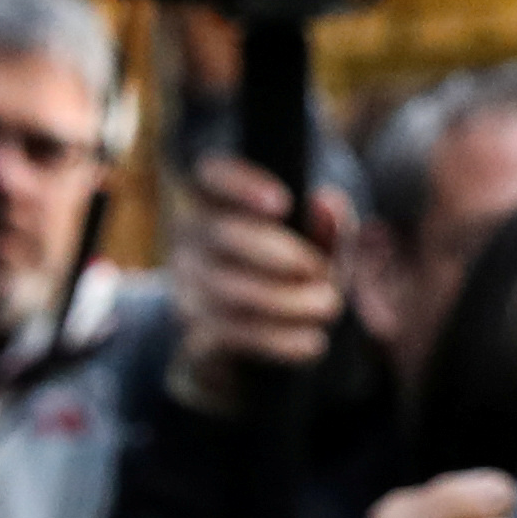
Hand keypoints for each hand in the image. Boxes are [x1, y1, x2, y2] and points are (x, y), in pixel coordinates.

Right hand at [165, 154, 350, 406]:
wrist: (257, 336)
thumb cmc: (292, 272)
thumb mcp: (317, 246)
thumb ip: (328, 226)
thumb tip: (326, 203)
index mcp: (217, 202)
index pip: (211, 176)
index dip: (240, 184)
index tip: (283, 202)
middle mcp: (192, 239)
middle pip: (223, 235)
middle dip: (278, 253)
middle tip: (319, 270)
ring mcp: (188, 286)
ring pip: (227, 289)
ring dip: (286, 300)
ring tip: (328, 306)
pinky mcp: (194, 330)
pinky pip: (232, 333)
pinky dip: (278, 339)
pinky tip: (311, 341)